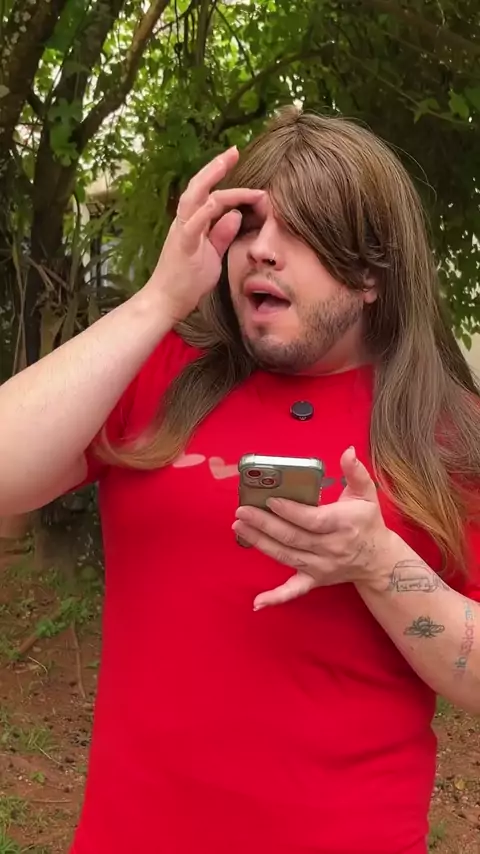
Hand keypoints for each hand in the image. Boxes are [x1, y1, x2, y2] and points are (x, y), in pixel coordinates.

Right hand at [147, 146, 263, 322]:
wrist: (166, 301)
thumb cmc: (187, 281)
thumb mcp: (211, 254)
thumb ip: (222, 233)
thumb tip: (236, 214)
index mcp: (192, 223)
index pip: (208, 194)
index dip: (224, 180)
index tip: (240, 166)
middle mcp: (184, 222)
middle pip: (198, 186)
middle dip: (216, 167)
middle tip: (234, 150)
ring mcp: (181, 232)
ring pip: (193, 197)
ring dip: (211, 178)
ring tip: (226, 161)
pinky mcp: (181, 246)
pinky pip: (192, 225)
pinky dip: (204, 211)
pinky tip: (215, 201)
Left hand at [232, 447, 394, 609]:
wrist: (379, 560)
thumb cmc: (368, 523)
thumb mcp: (366, 494)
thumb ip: (356, 471)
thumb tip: (348, 451)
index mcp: (342, 524)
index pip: (311, 519)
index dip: (289, 511)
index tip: (269, 500)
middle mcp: (330, 548)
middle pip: (292, 537)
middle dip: (264, 523)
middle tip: (241, 511)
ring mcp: (321, 567)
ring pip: (286, 556)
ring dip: (260, 543)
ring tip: (238, 528)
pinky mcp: (315, 580)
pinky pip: (294, 591)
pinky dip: (276, 598)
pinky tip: (257, 602)